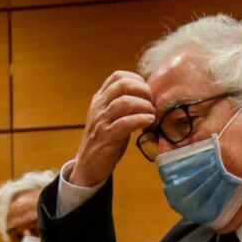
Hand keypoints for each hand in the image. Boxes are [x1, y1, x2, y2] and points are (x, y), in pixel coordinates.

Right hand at [69, 70, 155, 187]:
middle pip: (122, 85)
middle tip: (153, 102)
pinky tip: (149, 121)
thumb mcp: (111, 117)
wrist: (88, 165)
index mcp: (100, 99)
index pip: (117, 76)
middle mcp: (99, 106)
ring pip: (124, 102)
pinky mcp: (106, 137)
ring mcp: (101, 121)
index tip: (148, 91)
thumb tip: (150, 97)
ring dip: (144, 106)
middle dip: (143, 90)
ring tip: (152, 113)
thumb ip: (124, 105)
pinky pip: (125, 123)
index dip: (137, 79)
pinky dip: (140, 120)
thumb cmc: (105, 140)